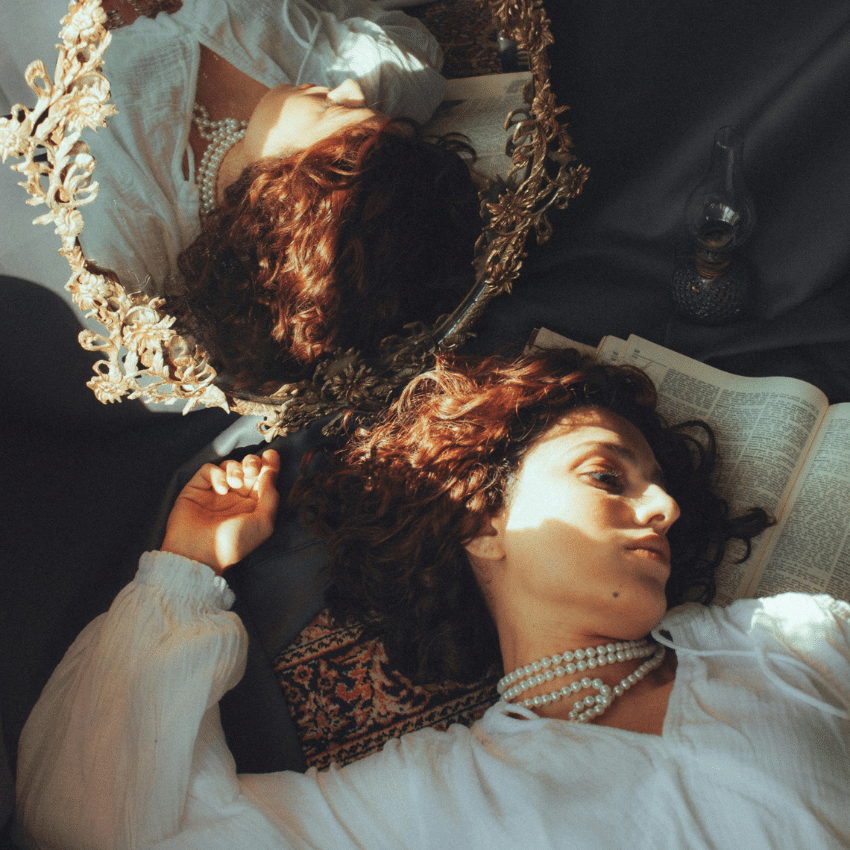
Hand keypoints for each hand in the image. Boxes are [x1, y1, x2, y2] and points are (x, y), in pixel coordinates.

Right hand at [161, 449, 279, 573]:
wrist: (199, 554)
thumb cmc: (234, 544)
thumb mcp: (263, 523)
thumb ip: (270, 496)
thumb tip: (270, 471)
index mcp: (252, 505)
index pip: (263, 478)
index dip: (268, 465)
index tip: (271, 456)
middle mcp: (235, 497)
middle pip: (247, 468)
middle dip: (252, 462)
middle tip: (252, 469)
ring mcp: (215, 492)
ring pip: (229, 466)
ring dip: (235, 469)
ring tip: (235, 484)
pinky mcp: (196, 488)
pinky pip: (208, 470)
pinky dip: (216, 474)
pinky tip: (220, 489)